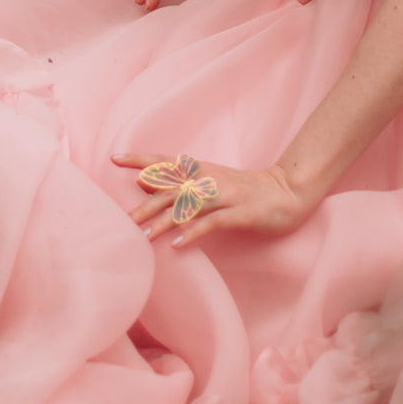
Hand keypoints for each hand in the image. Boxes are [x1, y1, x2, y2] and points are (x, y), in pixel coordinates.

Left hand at [114, 151, 311, 250]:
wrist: (287, 192)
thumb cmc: (244, 190)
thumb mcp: (209, 182)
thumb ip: (178, 183)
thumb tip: (142, 182)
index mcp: (201, 171)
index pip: (166, 162)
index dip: (141, 160)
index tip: (115, 159)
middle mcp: (210, 180)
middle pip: (172, 188)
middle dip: (147, 204)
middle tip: (122, 218)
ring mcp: (225, 196)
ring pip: (189, 206)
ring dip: (164, 220)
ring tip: (142, 235)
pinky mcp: (240, 213)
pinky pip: (212, 223)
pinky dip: (193, 232)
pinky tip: (177, 244)